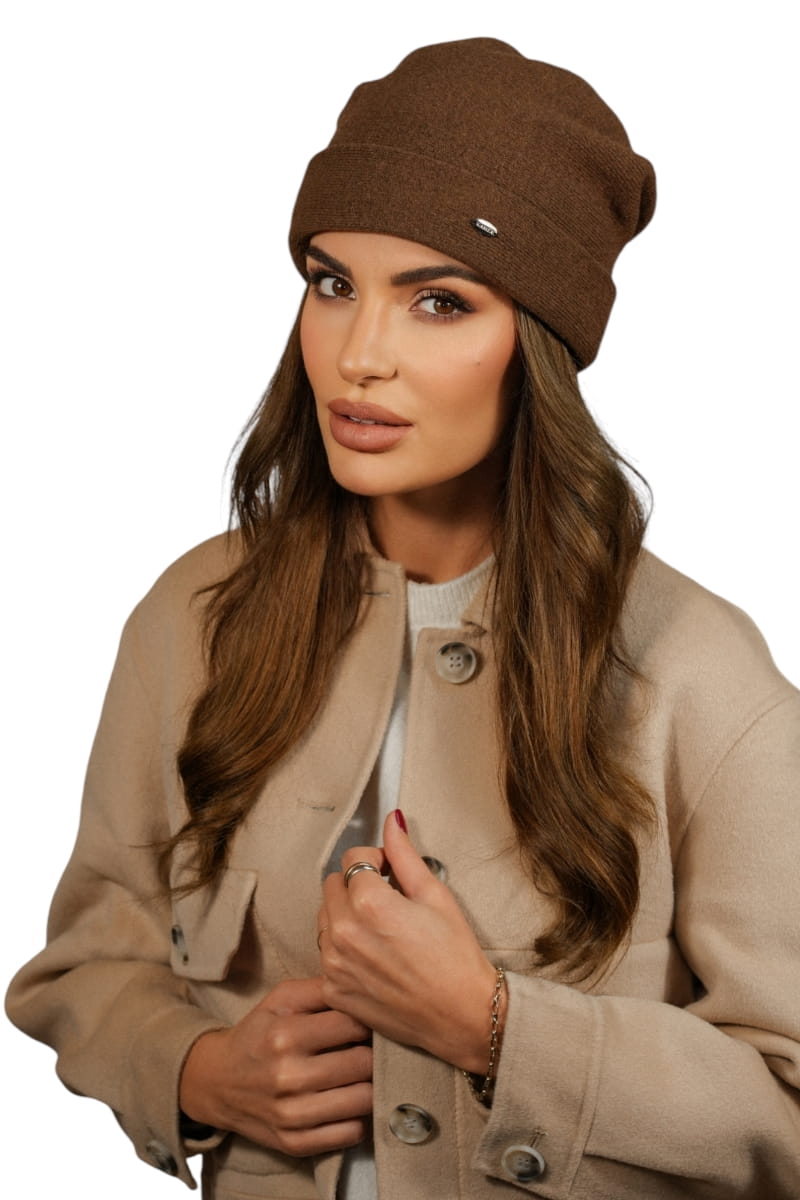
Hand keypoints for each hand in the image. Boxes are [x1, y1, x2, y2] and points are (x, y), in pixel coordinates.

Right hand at [179, 976, 372, 1155]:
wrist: (216, 1082)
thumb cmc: (258, 1033)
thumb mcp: (281, 998)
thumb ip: (320, 987)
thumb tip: (360, 986)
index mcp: (286, 1035)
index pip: (353, 1024)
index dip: (367, 1021)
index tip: (366, 1023)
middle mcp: (288, 1076)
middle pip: (364, 1064)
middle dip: (372, 1053)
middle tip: (368, 1049)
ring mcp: (291, 1115)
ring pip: (363, 1100)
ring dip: (369, 1086)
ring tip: (360, 1075)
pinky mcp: (295, 1143)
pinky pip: (350, 1133)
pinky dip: (357, 1117)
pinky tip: (347, 1101)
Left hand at [318, 810, 501, 1074]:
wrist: (462, 1016)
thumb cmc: (455, 956)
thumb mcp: (435, 895)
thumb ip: (405, 855)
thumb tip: (392, 819)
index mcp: (368, 904)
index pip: (353, 858)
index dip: (376, 859)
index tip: (392, 871)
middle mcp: (343, 933)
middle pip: (332, 885)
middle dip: (356, 884)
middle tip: (388, 899)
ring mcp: (334, 965)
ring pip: (324, 918)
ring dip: (345, 915)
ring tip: (381, 929)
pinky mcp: (334, 990)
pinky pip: (326, 954)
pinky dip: (343, 949)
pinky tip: (374, 956)